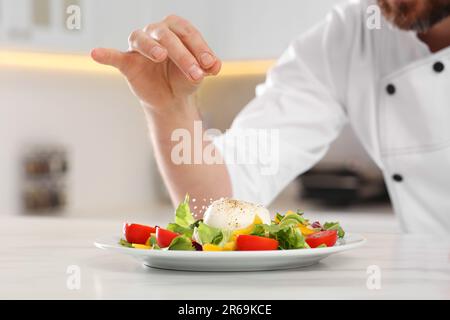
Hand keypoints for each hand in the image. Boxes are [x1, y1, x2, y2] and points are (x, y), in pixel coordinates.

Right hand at [91, 15, 220, 112]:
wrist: (172, 99)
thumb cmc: (185, 78)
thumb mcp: (200, 73)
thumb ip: (208, 67)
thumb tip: (216, 66)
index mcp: (177, 29)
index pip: (188, 33)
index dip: (200, 48)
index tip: (211, 66)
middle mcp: (157, 32)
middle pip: (167, 35)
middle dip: (183, 55)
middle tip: (196, 74)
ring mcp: (140, 46)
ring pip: (141, 39)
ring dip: (151, 47)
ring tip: (160, 56)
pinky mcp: (127, 62)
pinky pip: (114, 56)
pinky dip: (105, 54)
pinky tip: (95, 53)